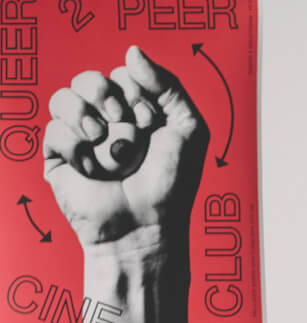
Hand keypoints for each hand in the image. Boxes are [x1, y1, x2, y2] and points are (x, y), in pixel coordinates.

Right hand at [43, 45, 208, 247]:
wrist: (147, 226)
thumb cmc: (173, 185)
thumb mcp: (190, 130)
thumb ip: (169, 85)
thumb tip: (131, 50)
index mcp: (137, 110)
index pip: (125, 74)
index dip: (139, 94)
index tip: (153, 125)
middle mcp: (107, 120)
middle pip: (90, 79)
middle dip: (109, 97)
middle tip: (126, 125)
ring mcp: (81, 136)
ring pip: (65, 97)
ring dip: (88, 117)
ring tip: (104, 142)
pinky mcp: (60, 156)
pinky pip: (53, 130)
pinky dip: (76, 146)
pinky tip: (92, 167)